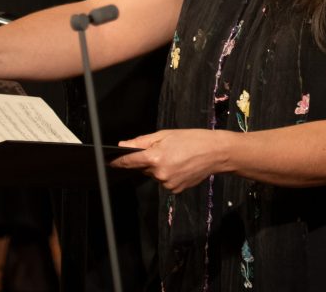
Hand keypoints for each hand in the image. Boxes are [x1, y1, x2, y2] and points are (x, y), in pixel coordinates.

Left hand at [112, 128, 230, 192]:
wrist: (215, 153)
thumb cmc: (192, 139)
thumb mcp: (165, 134)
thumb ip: (142, 141)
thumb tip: (124, 146)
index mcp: (155, 158)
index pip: (129, 161)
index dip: (118, 161)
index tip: (109, 162)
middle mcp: (159, 174)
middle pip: (143, 168)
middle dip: (147, 160)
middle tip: (163, 150)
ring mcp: (168, 184)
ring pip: (154, 175)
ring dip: (158, 167)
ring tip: (176, 157)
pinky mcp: (175, 190)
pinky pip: (164, 182)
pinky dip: (168, 174)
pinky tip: (179, 166)